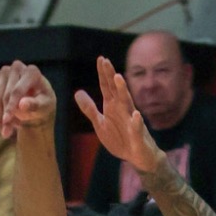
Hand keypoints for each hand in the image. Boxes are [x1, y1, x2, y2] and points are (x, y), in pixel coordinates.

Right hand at [0, 61, 55, 138]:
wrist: (36, 103)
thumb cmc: (43, 105)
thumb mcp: (44, 108)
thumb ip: (34, 106)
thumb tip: (22, 105)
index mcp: (32, 72)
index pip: (16, 91)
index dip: (11, 107)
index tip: (6, 121)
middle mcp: (18, 67)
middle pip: (6, 95)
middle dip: (6, 115)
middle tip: (7, 133)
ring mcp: (6, 71)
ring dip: (0, 117)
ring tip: (8, 130)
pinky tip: (6, 120)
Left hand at [74, 56, 160, 174]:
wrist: (138, 157)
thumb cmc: (120, 139)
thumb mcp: (100, 124)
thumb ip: (89, 109)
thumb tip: (77, 92)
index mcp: (112, 107)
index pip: (106, 87)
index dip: (103, 74)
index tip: (100, 59)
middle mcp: (123, 109)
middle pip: (116, 90)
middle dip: (111, 76)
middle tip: (106, 61)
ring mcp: (131, 121)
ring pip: (128, 103)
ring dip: (123, 91)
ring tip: (118, 78)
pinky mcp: (138, 136)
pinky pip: (137, 128)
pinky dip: (137, 122)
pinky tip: (136, 115)